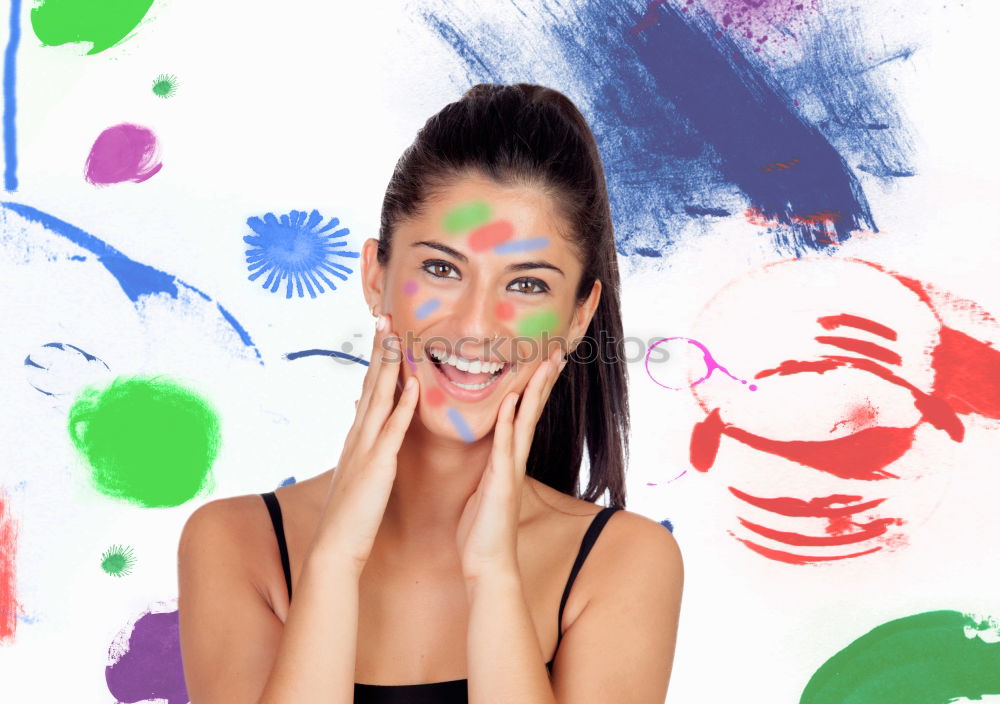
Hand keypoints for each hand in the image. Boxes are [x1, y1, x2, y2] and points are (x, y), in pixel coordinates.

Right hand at [313, 314, 418, 573]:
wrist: (336, 546)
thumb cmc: (352, 512)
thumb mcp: (358, 471)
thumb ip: (363, 444)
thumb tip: (366, 423)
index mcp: (357, 436)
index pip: (368, 388)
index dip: (375, 358)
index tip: (382, 331)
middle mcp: (358, 435)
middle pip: (370, 384)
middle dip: (378, 349)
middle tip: (385, 316)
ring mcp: (365, 449)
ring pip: (378, 398)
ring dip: (387, 366)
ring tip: (396, 336)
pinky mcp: (377, 466)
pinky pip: (392, 431)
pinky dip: (401, 406)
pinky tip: (410, 385)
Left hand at [456, 346, 567, 583]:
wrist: (486, 565)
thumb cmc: (481, 530)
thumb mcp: (482, 490)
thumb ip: (488, 468)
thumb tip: (488, 454)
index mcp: (506, 460)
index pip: (522, 416)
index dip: (532, 389)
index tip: (541, 362)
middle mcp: (513, 460)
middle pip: (532, 412)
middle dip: (543, 382)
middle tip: (556, 352)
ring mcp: (510, 470)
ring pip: (525, 422)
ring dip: (534, 393)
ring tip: (545, 364)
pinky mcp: (501, 483)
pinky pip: (505, 447)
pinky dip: (509, 423)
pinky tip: (512, 401)